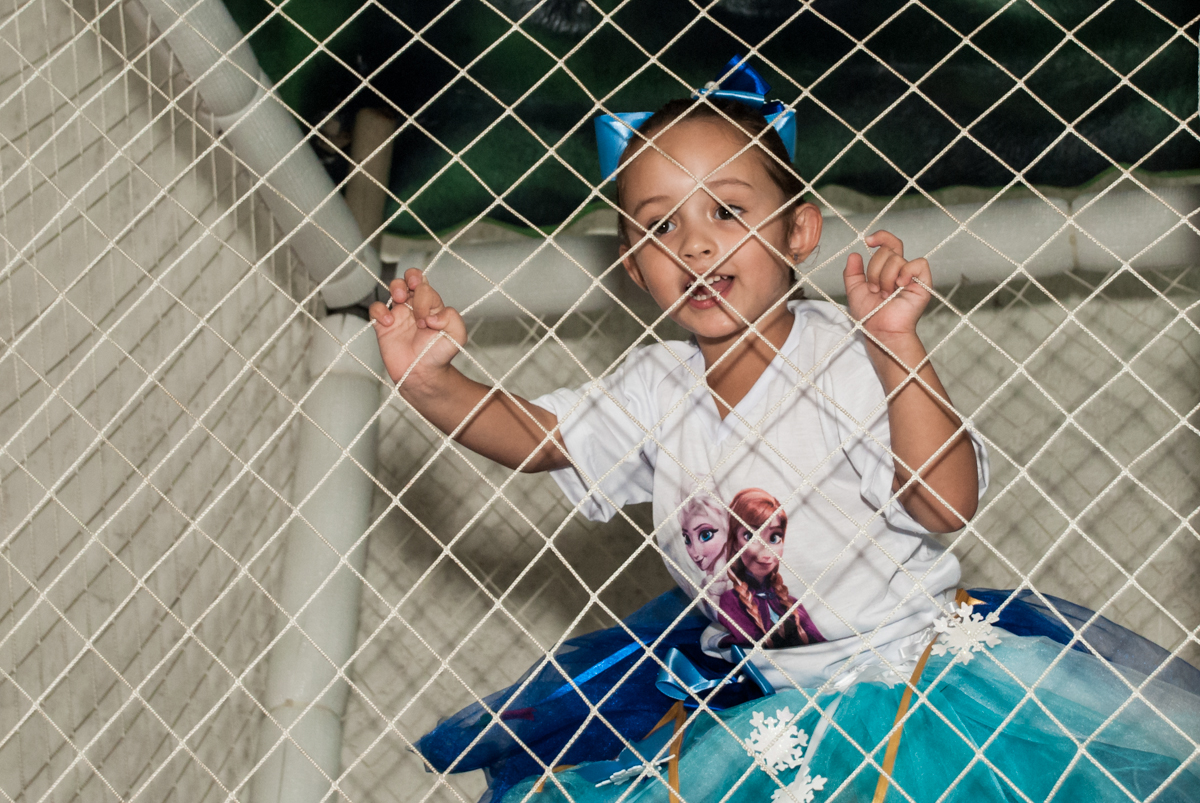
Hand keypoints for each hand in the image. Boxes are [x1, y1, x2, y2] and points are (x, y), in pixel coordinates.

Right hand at [369, 268, 466, 385]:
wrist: (422, 374)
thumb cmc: (439, 355)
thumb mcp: (457, 336)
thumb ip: (452, 319)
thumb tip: (432, 315)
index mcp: (432, 305)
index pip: (426, 287)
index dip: (424, 298)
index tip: (426, 320)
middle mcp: (416, 305)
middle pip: (410, 278)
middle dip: (410, 277)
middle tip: (410, 292)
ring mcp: (399, 313)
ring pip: (394, 287)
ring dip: (396, 287)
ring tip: (400, 300)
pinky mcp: (384, 325)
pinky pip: (376, 308)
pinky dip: (379, 311)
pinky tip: (388, 323)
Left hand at [843, 231, 931, 340]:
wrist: (879, 331)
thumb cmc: (869, 315)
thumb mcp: (854, 290)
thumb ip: (852, 272)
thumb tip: (854, 254)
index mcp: (887, 269)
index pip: (888, 244)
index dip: (881, 237)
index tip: (868, 241)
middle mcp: (901, 270)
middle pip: (888, 251)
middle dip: (874, 270)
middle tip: (875, 289)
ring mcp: (912, 276)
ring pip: (897, 259)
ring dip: (884, 278)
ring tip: (885, 294)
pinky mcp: (923, 283)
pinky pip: (917, 263)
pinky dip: (905, 273)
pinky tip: (899, 286)